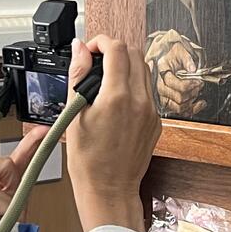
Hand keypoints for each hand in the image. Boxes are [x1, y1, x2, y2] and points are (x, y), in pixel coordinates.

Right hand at [64, 36, 159, 231]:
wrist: (109, 189)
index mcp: (118, 97)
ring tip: (104, 81)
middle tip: (95, 63)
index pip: (117, 48)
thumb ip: (78, 76)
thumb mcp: (74, 114)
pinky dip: (132, 86)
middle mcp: (140, 101)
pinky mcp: (155, 121)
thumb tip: (79, 49)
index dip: (101, 41)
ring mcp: (151, 111)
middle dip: (114, 51)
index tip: (89, 49)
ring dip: (125, 67)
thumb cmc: (88, 161)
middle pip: (134, 54)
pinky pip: (147, 91)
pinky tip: (115, 101)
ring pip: (144, 71)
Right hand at [150, 31, 208, 117]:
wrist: (174, 59)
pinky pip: (182, 112)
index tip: (198, 81)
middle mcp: (161, 86)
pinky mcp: (171, 104)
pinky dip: (194, 109)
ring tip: (197, 90)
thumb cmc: (176, 55)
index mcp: (162, 73)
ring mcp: (165, 97)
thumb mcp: (181, 51)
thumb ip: (187, 58)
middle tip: (199, 84)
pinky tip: (200, 103)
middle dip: (192, 91)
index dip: (188, 84)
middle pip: (177, 97)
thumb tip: (192, 68)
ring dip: (192, 100)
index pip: (173, 83)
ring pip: (179, 107)